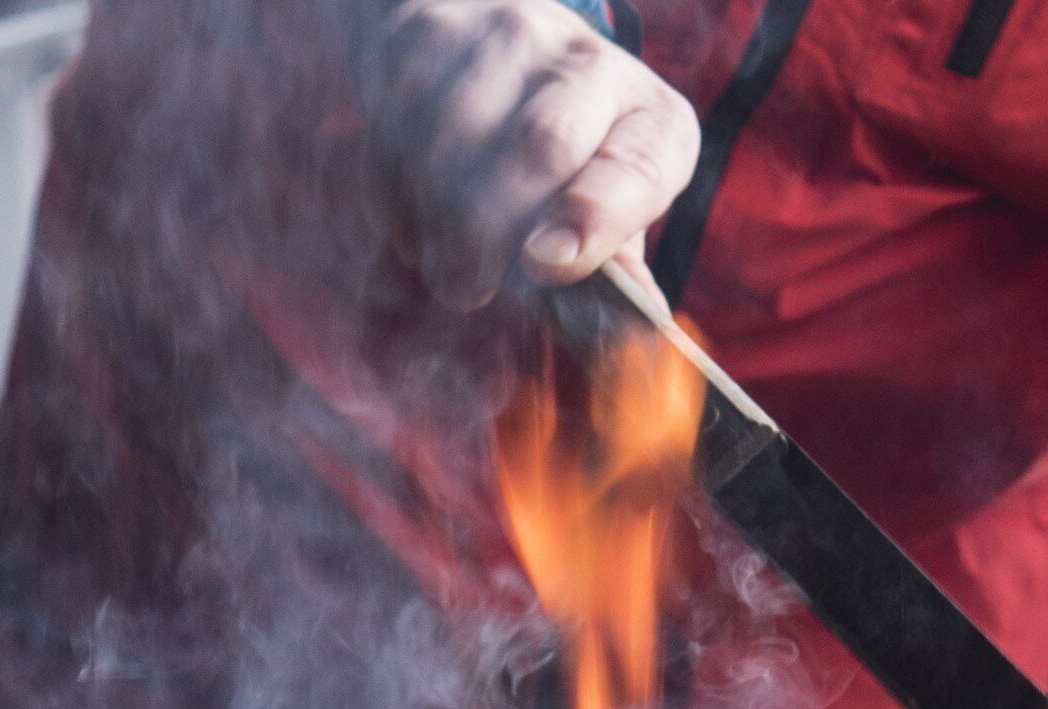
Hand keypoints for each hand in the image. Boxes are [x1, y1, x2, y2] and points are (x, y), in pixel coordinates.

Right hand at [360, 0, 698, 309]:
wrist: (489, 35)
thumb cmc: (564, 151)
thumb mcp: (605, 204)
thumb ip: (614, 271)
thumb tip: (635, 335)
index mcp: (652, 124)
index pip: (635, 170)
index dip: (592, 219)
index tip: (544, 264)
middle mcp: (592, 68)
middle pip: (542, 150)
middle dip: (492, 235)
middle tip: (467, 285)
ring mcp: (511, 40)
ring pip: (456, 145)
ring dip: (433, 223)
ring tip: (439, 255)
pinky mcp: (432, 37)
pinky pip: (398, 132)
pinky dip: (395, 196)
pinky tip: (413, 212)